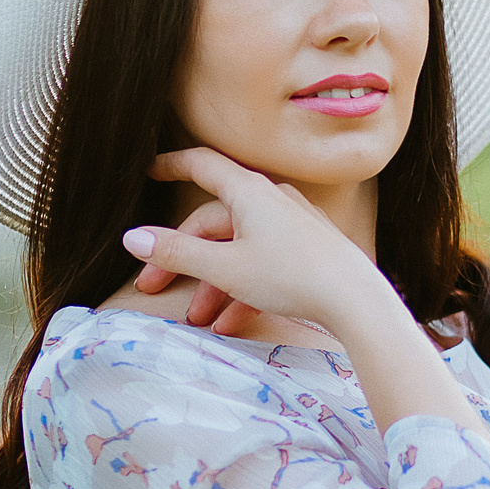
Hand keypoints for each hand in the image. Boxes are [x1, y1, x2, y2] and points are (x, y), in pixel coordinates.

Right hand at [121, 147, 385, 339]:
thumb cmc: (291, 275)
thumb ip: (177, 253)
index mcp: (248, 192)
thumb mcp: (224, 268)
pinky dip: (244, 290)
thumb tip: (133, 239)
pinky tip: (231, 323)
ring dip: (214, 284)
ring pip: (239, 249)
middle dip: (183, 258)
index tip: (149, 171)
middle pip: (214, 222)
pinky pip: (265, 265)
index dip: (171, 166)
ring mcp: (292, 226)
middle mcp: (271, 201)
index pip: (201, 166)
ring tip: (200, 318)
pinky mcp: (308, 251)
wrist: (355, 299)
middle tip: (154, 286)